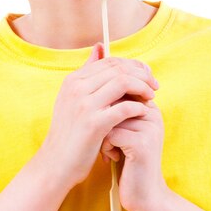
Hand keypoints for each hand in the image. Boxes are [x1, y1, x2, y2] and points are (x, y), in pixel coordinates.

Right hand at [41, 43, 158, 189]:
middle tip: (155, 85)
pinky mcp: (93, 124)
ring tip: (151, 96)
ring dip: (142, 87)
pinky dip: (138, 107)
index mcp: (73, 80)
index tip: (146, 75)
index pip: (110, 61)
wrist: (56, 164)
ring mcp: (84, 105)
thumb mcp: (73, 99)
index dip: (132, 66)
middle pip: (118, 68)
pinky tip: (144, 112)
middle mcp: (77, 88)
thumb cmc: (69, 133)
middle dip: (142, 74)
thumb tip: (99, 46)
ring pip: (123, 82)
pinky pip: (124, 107)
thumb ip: (87, 74)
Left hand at [100, 86, 166, 210]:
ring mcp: (149, 128)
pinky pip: (111, 133)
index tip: (106, 128)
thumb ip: (116, 109)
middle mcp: (152, 114)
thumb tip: (94, 89)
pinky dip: (105, 146)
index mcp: (149, 108)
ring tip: (109, 149)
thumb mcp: (124, 131)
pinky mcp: (142, 144)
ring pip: (110, 116)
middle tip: (105, 138)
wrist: (145, 196)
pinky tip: (112, 158)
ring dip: (103, 134)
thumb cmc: (129, 162)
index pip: (121, 90)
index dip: (107, 108)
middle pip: (115, 101)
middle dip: (104, 120)